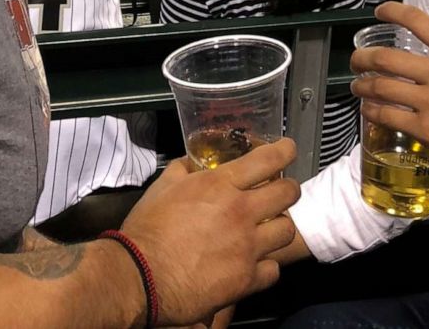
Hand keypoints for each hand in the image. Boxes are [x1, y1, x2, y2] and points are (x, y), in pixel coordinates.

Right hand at [119, 138, 298, 324]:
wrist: (140, 277)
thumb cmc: (146, 231)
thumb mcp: (161, 188)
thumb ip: (182, 171)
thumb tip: (191, 164)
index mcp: (220, 185)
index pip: (267, 160)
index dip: (284, 151)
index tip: (288, 150)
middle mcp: (241, 212)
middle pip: (288, 193)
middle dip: (288, 189)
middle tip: (280, 192)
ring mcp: (248, 247)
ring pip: (287, 230)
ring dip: (279, 227)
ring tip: (268, 230)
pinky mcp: (246, 278)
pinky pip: (273, 269)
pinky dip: (266, 265)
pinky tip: (254, 263)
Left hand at [351, 2, 428, 180]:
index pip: (417, 22)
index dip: (392, 12)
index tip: (379, 12)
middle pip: (386, 58)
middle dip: (363, 57)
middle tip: (356, 60)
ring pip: (381, 88)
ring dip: (362, 85)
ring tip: (357, 86)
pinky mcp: (427, 130)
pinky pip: (389, 117)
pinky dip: (373, 112)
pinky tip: (369, 110)